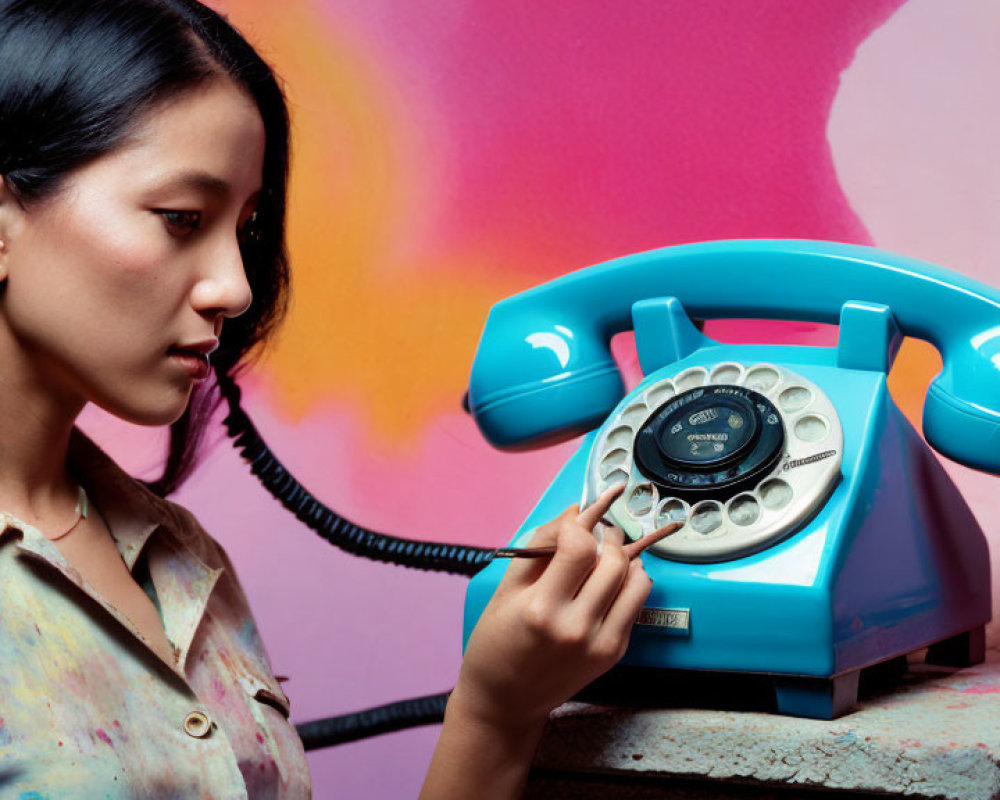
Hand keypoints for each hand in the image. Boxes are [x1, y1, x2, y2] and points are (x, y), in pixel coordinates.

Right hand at [452, 485, 653, 731]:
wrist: (505, 702)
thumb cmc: (496, 644)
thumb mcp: (506, 589)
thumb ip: (540, 545)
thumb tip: (575, 510)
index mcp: (542, 610)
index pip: (580, 547)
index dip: (578, 525)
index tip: (570, 524)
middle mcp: (576, 628)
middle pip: (614, 560)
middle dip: (605, 536)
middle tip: (592, 532)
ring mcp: (601, 644)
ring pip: (635, 578)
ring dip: (622, 557)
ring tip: (602, 555)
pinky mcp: (615, 652)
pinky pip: (637, 602)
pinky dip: (628, 582)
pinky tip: (607, 580)